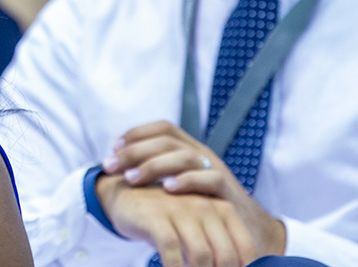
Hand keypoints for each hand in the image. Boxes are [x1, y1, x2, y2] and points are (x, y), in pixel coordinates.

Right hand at [96, 174, 259, 266]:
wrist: (129, 195)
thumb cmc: (170, 218)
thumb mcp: (199, 228)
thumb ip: (217, 247)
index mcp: (223, 210)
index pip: (246, 248)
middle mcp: (205, 207)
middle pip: (225, 255)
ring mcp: (180, 210)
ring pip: (201, 255)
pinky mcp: (156, 217)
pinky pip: (171, 249)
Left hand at [103, 121, 285, 256]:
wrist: (247, 230)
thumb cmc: (205, 208)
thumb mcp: (181, 186)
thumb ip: (159, 175)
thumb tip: (123, 170)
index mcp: (190, 150)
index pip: (164, 128)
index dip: (137, 133)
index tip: (114, 147)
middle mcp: (203, 155)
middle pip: (167, 141)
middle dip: (134, 151)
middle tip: (110, 166)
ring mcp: (217, 171)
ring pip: (184, 156)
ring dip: (154, 165)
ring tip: (131, 178)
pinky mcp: (229, 192)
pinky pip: (209, 179)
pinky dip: (187, 181)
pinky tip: (167, 189)